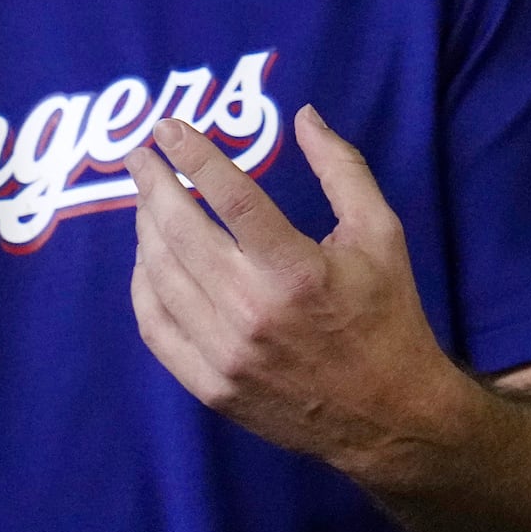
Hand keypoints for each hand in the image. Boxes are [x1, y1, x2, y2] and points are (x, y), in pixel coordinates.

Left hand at [127, 104, 480, 479]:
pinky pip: (157, 329)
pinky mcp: (211, 387)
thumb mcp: (380, 233)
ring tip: (146, 201)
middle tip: (139, 155)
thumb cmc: (387, 315)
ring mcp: (226, 355)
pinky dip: (143, 288)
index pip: (230, 196)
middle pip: (181, 233)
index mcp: (296, 269)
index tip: (167, 127)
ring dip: (145, 230)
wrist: (390, 416)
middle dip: (152, 184)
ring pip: (162, 278)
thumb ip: (341, 169)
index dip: (193, 156)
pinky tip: (148, 261)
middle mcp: (253, 311)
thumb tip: (304, 115)